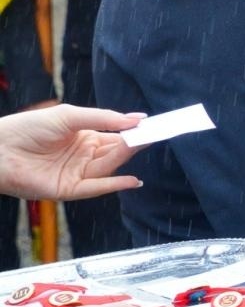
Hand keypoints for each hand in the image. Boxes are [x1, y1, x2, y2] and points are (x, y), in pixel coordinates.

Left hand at [0, 104, 144, 200]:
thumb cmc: (28, 128)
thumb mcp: (69, 116)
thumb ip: (103, 119)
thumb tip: (137, 119)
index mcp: (86, 138)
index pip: (117, 136)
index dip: (134, 132)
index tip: (154, 126)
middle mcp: (84, 157)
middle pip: (116, 152)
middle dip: (134, 144)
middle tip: (153, 135)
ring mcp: (77, 174)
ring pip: (108, 167)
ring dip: (125, 158)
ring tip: (140, 144)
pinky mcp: (67, 190)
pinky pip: (95, 189)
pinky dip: (114, 186)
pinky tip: (131, 180)